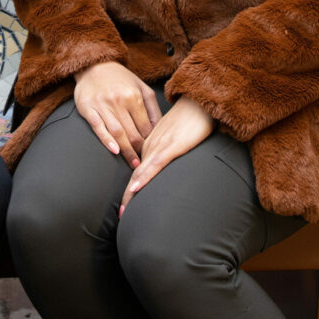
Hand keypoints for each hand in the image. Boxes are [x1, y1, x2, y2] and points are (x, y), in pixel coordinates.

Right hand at [72, 61, 160, 166]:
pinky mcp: (88, 108)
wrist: (94, 65)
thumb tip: (160, 130)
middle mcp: (119, 101)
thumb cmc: (120, 79)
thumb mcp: (142, 87)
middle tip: (145, 165)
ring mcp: (103, 105)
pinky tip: (114, 150)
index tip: (153, 154)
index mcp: (134, 96)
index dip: (151, 143)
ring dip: (127, 151)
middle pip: (133, 133)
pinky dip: (106, 140)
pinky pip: (98, 127)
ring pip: (118, 133)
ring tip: (134, 164)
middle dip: (140, 151)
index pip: (146, 127)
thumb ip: (153, 108)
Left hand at [119, 95, 214, 214]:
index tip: (124, 208)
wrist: (198, 102)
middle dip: (128, 197)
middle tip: (120, 216)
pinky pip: (156, 164)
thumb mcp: (174, 138)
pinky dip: (145, 177)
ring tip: (124, 210)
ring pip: (142, 172)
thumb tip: (163, 166)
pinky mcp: (172, 146)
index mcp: (151, 146)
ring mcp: (160, 147)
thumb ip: (167, 151)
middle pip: (136, 175)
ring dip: (132, 193)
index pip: (137, 172)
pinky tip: (136, 188)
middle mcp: (151, 147)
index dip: (131, 190)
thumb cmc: (189, 120)